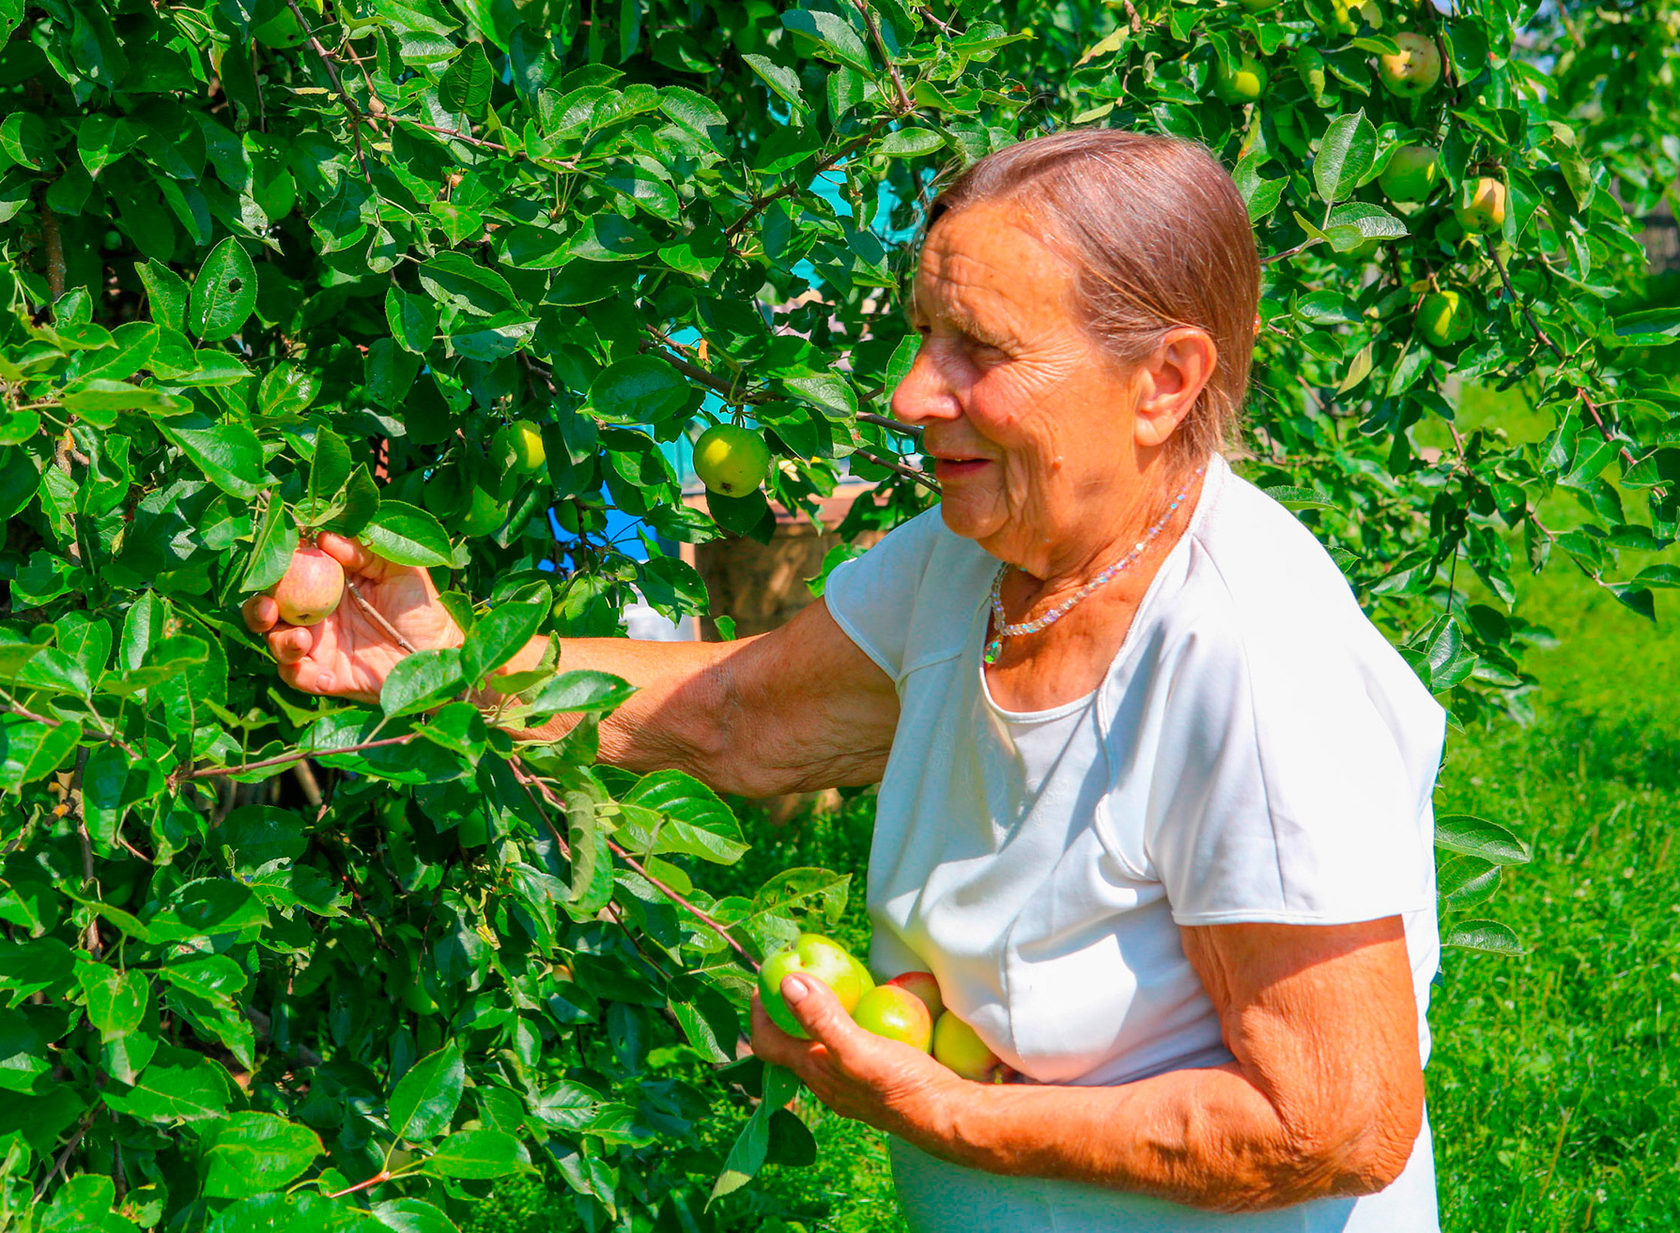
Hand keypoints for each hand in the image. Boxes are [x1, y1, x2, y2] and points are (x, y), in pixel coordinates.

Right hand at [242, 533, 462, 703]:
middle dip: (258, 609)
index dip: (276, 569)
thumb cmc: (422, 605)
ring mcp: (320, 647)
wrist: (440, 652)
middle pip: (270, 610)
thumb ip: (365, 550)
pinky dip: (300, 674)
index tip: (277, 564)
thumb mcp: (400, 568)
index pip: (289, 574)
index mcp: (329, 585)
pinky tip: (321, 673)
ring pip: (277, 644)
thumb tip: (324, 536)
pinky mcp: (328, 677)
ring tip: (301, 639)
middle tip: (268, 609)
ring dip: (279, 641)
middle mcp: (317, 615)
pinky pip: (299, 677)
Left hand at [750, 973, 959, 1145]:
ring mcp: (849, 1083)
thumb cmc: (902, 1085)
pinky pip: (844, 1050)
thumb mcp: (860, 1048)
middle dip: (785, 1011)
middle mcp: (825, 1081)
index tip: (765, 979)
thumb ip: (822, 1019)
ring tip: (826, 987)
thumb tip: (787, 982)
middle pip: (789, 1044)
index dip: (759, 1012)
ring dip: (813, 1019)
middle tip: (795, 976)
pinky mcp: (872, 1080)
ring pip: (818, 1048)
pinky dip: (842, 1027)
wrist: (946, 1116)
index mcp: (814, 1071)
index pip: (766, 1043)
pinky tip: (863, 1013)